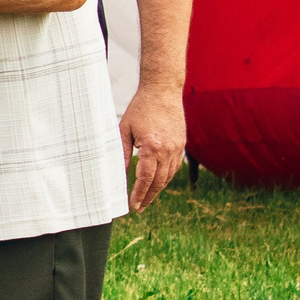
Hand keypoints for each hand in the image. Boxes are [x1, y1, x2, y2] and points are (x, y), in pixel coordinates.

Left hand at [120, 81, 186, 210]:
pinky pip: (174, 167)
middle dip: (148, 197)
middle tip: (139, 208)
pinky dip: (166, 177)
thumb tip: (117, 174)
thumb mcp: (124, 130)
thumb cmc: (141, 108)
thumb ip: (122, 153)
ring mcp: (177, 148)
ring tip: (146, 198)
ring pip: (168, 177)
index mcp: (152, 147)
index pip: (145, 178)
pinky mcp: (181, 145)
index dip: (139, 194)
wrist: (162, 91)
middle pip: (158, 182)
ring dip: (157, 189)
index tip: (133, 206)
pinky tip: (157, 182)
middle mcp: (168, 150)